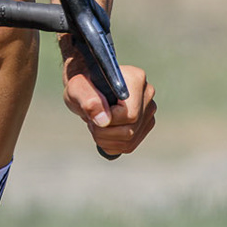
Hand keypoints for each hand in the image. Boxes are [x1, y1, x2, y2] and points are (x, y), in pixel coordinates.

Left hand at [59, 37, 155, 156]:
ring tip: (96, 123)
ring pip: (129, 141)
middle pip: (130, 130)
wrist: (86, 87)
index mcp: (136, 79)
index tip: (92, 114)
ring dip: (105, 139)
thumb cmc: (82, 84)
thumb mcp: (77, 88)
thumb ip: (88, 100)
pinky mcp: (145, 124)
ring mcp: (148, 110)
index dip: (108, 121)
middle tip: (90, 120)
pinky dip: (110, 144)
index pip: (130, 115)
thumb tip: (104, 120)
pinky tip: (103, 130)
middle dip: (103, 132)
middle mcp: (147, 94)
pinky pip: (128, 146)